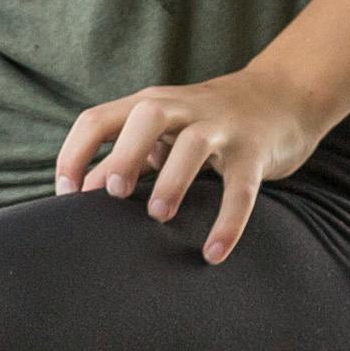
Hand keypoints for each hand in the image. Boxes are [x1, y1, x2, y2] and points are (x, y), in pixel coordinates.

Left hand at [56, 71, 333, 262]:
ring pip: (194, 144)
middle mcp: (185, 109)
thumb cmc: (207, 122)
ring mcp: (223, 128)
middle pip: (148, 114)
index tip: (66, 195)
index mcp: (151, 105)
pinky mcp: (254, 153)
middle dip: (125, 153)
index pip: (98, 118)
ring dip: (173, 180)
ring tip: (159, 215)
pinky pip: (242, 188)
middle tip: (115, 193)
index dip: (75, 154)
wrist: (283, 96)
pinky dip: (229, 221)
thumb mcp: (163, 133)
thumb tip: (81, 192)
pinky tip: (214, 254)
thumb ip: (123, 158)